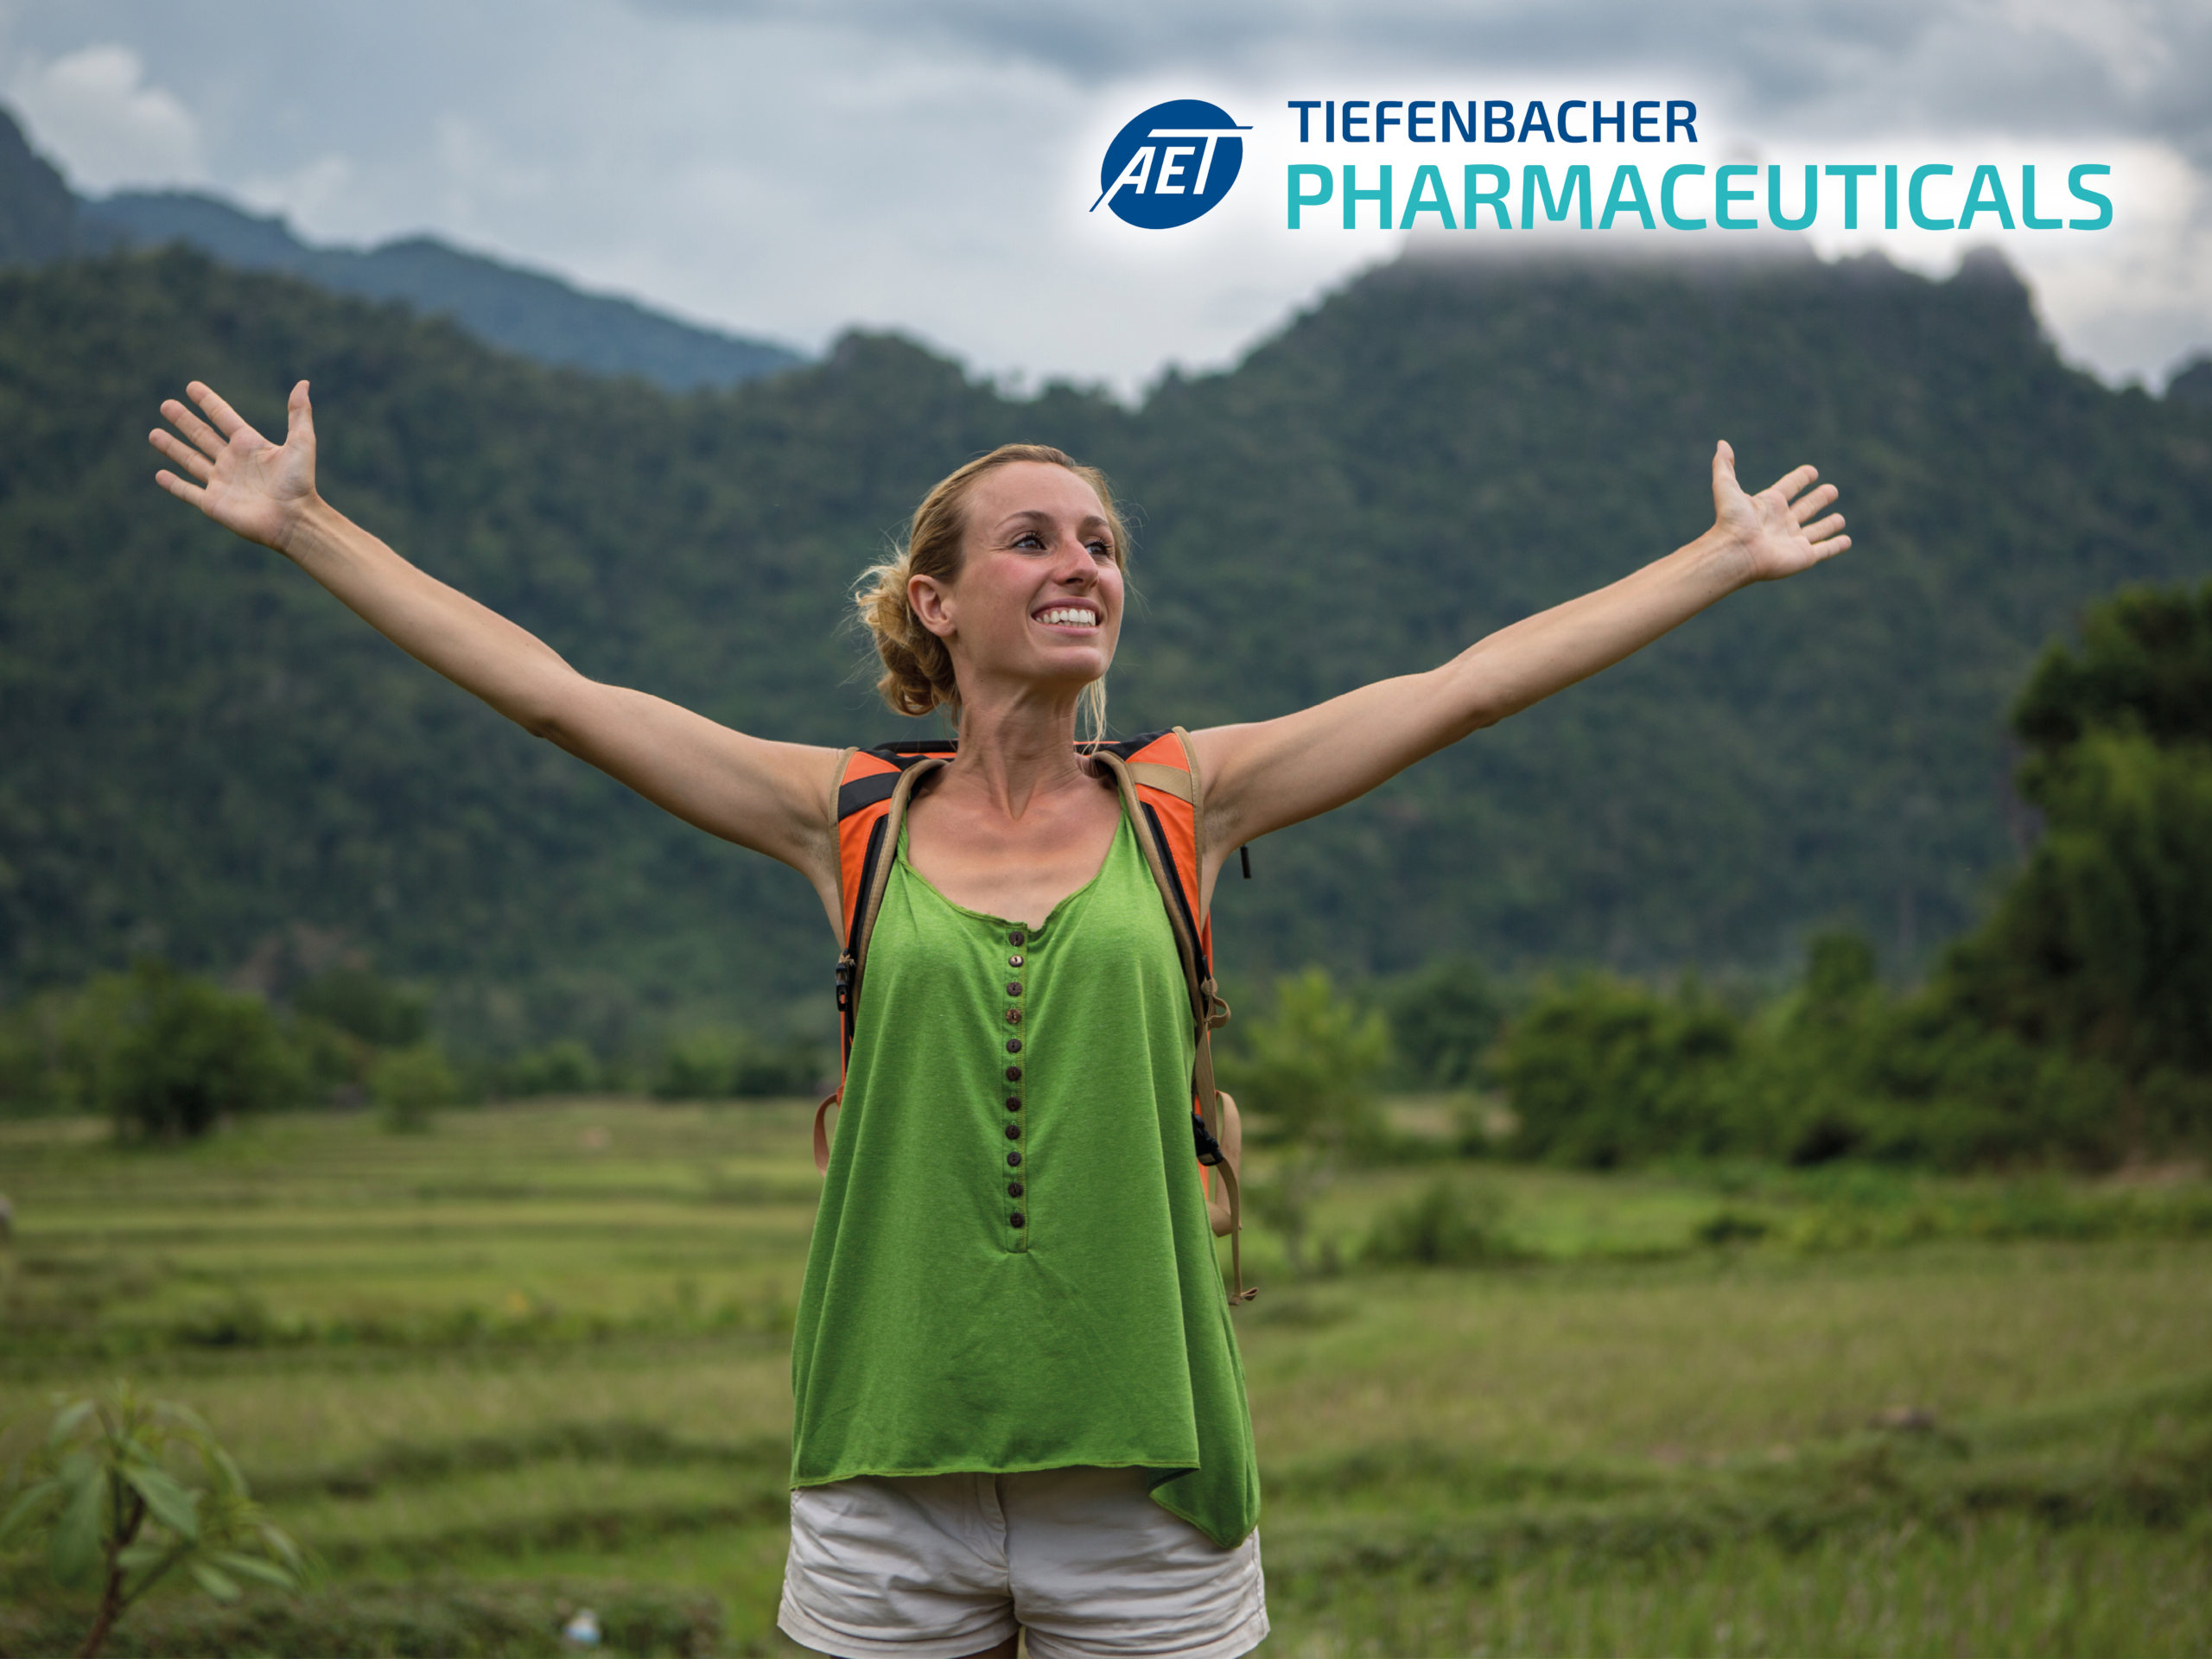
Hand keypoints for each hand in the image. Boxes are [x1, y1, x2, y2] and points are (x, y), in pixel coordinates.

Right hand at [151, 380, 319, 553]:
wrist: (294, 519)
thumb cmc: (299, 482)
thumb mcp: (302, 442)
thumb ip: (299, 413)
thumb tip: (304, 383)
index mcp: (250, 445)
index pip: (224, 417)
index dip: (208, 402)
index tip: (191, 387)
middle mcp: (233, 462)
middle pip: (202, 436)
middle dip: (183, 420)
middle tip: (166, 405)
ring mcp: (221, 483)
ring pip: (190, 460)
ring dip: (172, 447)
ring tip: (153, 434)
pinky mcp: (213, 503)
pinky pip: (187, 491)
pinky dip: (173, 484)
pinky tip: (159, 475)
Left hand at [1709, 440, 1849, 582]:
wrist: (1734, 552)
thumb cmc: (1730, 521)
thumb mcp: (1725, 486)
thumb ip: (1724, 465)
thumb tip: (1722, 443)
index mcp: (1769, 505)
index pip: (1789, 487)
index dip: (1800, 479)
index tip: (1812, 471)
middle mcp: (1782, 522)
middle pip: (1805, 508)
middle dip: (1818, 500)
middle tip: (1832, 490)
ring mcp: (1793, 541)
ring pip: (1816, 531)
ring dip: (1828, 525)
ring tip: (1840, 519)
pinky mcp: (1803, 557)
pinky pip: (1824, 550)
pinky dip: (1836, 546)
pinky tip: (1846, 541)